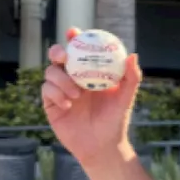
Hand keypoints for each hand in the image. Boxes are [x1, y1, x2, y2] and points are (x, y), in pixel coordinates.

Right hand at [42, 27, 141, 166]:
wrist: (102, 147)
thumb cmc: (115, 121)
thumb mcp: (125, 98)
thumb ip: (131, 78)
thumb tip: (133, 56)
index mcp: (89, 72)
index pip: (79, 50)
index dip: (73, 38)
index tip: (73, 32)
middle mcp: (72, 78)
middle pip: (57, 57)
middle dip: (57, 52)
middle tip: (65, 57)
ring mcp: (60, 90)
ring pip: (50, 73)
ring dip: (61, 80)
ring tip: (77, 95)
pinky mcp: (51, 104)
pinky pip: (46, 90)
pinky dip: (56, 94)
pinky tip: (68, 105)